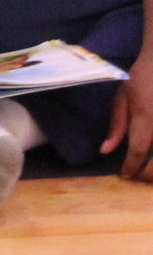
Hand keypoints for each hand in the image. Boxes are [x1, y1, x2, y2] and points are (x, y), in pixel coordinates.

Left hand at [103, 51, 152, 180]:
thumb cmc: (143, 78)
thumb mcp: (123, 97)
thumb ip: (117, 126)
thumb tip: (105, 151)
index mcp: (146, 117)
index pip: (139, 151)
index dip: (132, 168)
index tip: (125, 175)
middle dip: (148, 175)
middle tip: (138, 176)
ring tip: (148, 171)